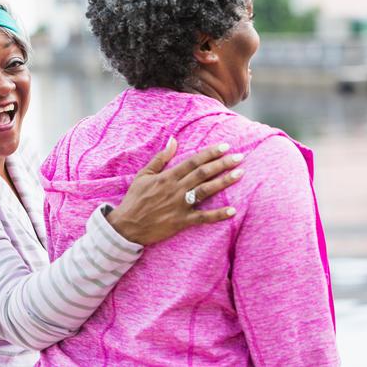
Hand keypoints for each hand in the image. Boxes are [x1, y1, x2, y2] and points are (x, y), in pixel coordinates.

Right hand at [106, 138, 242, 244]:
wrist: (127, 226)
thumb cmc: (135, 199)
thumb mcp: (143, 175)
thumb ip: (160, 158)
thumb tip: (173, 140)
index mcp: (167, 177)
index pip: (192, 161)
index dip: (209, 153)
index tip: (225, 146)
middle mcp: (175, 189)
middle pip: (203, 174)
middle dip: (222, 164)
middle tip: (240, 157)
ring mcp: (179, 206)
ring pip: (205, 191)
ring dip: (224, 182)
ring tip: (240, 174)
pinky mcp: (181, 222)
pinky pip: (203, 218)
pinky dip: (218, 215)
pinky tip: (233, 210)